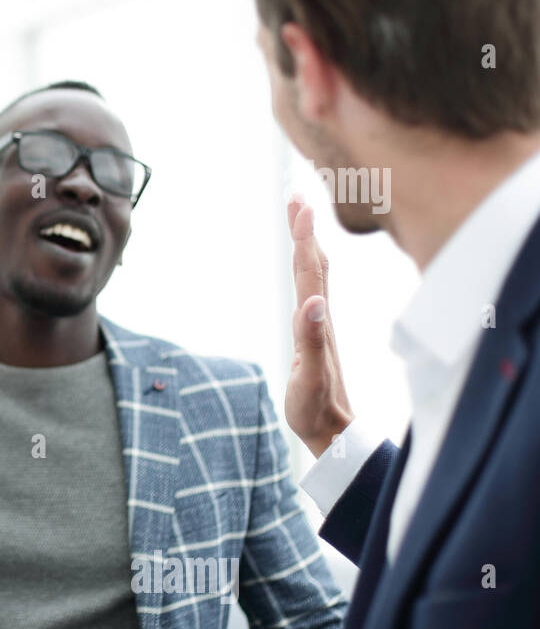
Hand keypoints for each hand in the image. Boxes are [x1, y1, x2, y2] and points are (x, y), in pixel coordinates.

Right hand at [283, 197, 353, 457]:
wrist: (334, 432)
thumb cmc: (317, 409)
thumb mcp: (309, 379)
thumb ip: (311, 339)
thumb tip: (313, 301)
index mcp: (317, 322)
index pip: (310, 271)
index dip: (303, 238)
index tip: (299, 204)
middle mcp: (321, 317)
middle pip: (313, 263)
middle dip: (304, 229)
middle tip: (295, 196)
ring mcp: (319, 324)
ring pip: (314, 273)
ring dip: (306, 243)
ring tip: (298, 217)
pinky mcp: (315, 333)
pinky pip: (311, 288)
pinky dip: (306, 266)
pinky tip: (305, 264)